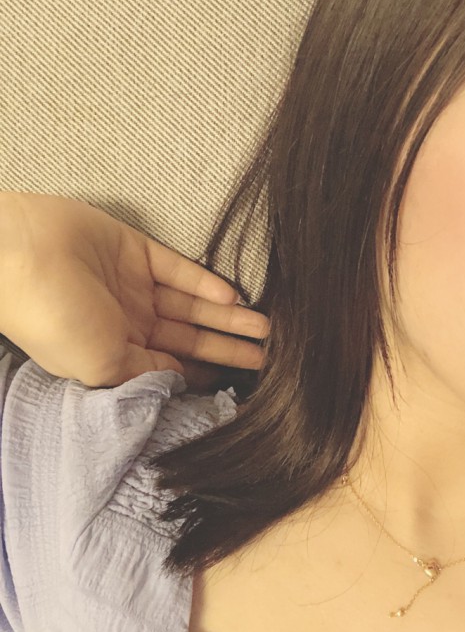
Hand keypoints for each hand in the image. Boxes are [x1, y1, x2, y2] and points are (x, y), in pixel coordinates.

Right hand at [0, 192, 268, 388]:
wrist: (17, 255)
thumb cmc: (54, 321)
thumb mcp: (101, 366)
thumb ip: (146, 373)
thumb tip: (181, 380)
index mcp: (117, 353)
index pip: (174, 364)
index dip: (209, 372)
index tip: (245, 380)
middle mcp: (129, 321)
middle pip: (191, 335)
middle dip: (229, 346)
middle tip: (271, 352)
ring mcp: (134, 285)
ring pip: (192, 305)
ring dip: (228, 316)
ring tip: (267, 326)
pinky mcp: (137, 250)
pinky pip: (179, 270)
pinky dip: (207, 283)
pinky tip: (235, 297)